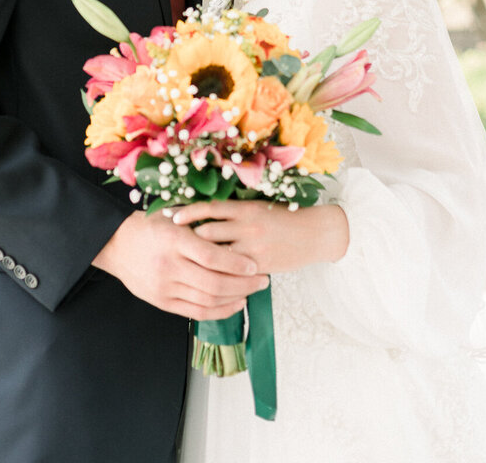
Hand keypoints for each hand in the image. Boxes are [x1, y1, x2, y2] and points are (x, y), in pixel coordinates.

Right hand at [92, 210, 269, 319]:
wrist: (115, 244)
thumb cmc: (151, 225)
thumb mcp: (175, 215)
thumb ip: (202, 224)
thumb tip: (237, 231)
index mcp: (173, 240)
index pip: (211, 256)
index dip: (237, 263)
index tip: (256, 264)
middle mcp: (168, 266)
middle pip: (214, 283)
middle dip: (244, 284)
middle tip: (264, 279)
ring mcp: (164, 287)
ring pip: (208, 301)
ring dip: (236, 298)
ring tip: (252, 290)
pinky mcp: (162, 302)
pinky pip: (196, 312)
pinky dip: (219, 311)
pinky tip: (235, 303)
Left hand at [171, 201, 349, 273]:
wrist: (314, 234)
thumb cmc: (285, 218)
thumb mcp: (259, 208)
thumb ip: (235, 212)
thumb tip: (205, 216)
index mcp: (246, 208)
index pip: (210, 209)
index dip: (188, 212)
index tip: (171, 216)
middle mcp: (247, 227)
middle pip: (208, 234)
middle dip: (189, 240)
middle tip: (171, 244)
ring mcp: (254, 249)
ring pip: (219, 257)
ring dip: (201, 260)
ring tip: (185, 262)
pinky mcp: (260, 267)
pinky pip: (233, 274)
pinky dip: (220, 275)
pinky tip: (208, 277)